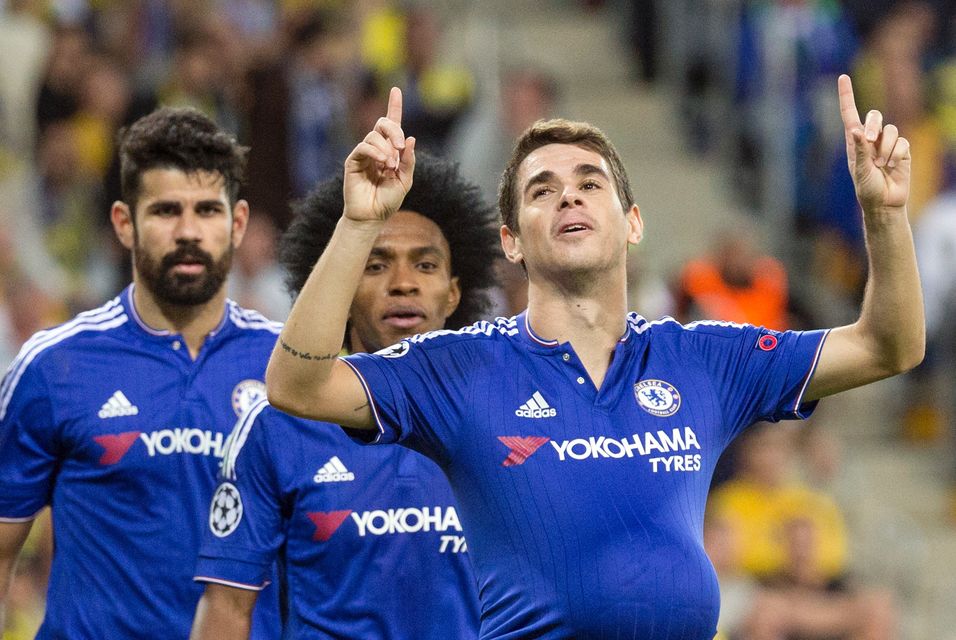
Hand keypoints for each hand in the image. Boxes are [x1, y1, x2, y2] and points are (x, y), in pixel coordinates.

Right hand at [343, 87, 415, 222]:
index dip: (394, 106)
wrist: (372, 216)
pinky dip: (375, 151)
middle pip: (383, 124)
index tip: (396, 90)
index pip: (392, 124)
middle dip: (394, 130)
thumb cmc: (388, 200)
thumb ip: (409, 161)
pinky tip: (383, 163)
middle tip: (401, 147)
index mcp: (391, 151)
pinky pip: (364, 146)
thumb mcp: (405, 180)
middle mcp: (377, 148)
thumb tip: (410, 138)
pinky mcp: (353, 160)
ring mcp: (364, 153)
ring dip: (387, 148)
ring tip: (390, 166)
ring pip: (374, 135)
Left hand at [839, 74, 910, 212]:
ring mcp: (887, 143)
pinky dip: (897, 154)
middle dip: (874, 125)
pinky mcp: (902, 149)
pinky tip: (892, 167)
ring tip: (882, 165)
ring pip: (891, 130)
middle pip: (875, 116)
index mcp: (854, 141)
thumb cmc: (867, 188)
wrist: (885, 203)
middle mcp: (870, 139)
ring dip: (886, 148)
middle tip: (871, 139)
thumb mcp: (860, 171)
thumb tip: (856, 130)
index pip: (849, 114)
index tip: (843, 77)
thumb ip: (860, 150)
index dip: (847, 96)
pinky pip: (902, 142)